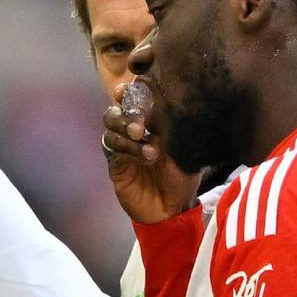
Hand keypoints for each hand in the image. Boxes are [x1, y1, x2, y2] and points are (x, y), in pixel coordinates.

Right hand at [101, 84, 200, 223]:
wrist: (175, 207)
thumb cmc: (183, 175)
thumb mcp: (185, 147)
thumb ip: (174, 125)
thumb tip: (170, 101)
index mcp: (148, 122)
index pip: (132, 99)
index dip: (128, 91)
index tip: (127, 88)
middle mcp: (131, 132)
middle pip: (115, 112)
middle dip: (127, 114)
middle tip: (141, 126)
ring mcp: (122, 149)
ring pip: (110, 130)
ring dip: (128, 134)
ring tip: (149, 147)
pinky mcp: (116, 166)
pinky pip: (114, 152)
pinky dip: (129, 151)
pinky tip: (146, 158)